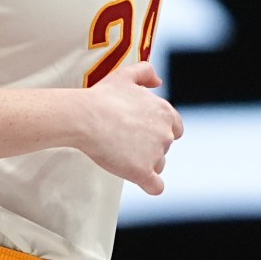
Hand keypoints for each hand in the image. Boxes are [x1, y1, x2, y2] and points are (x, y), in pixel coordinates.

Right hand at [72, 59, 181, 195]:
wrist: (85, 117)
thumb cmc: (102, 97)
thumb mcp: (125, 75)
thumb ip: (145, 73)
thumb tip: (159, 81)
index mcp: (166, 113)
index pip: (175, 129)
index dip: (158, 131)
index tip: (141, 132)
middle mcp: (166, 134)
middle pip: (164, 148)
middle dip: (149, 147)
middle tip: (124, 141)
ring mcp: (155, 154)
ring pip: (157, 166)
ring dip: (144, 164)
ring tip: (121, 155)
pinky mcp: (142, 172)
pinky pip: (156, 187)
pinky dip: (151, 186)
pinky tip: (141, 181)